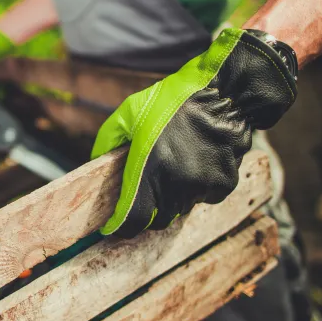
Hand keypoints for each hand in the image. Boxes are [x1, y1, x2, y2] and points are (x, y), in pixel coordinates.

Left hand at [91, 28, 296, 237]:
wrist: (224, 92)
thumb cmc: (172, 100)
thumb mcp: (128, 113)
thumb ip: (108, 142)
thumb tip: (97, 163)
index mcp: (150, 171)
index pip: (133, 221)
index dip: (120, 228)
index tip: (112, 227)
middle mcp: (177, 186)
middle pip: (157, 221)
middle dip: (146, 213)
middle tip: (142, 195)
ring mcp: (203, 188)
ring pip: (181, 209)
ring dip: (172, 199)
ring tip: (172, 168)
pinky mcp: (224, 186)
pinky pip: (204, 197)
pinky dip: (196, 188)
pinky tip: (196, 162)